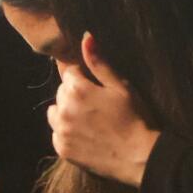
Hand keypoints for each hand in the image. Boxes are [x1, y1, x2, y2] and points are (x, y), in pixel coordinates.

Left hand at [46, 34, 159, 186]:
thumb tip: (85, 37)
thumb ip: (99, 63)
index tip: (97, 88)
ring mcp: (60, 131)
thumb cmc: (134, 117)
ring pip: (55, 112)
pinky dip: (66, 132)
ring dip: (66, 112)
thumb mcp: (121, 86)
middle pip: (61, 93)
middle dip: (74, 94)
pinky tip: (84, 134)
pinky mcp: (61, 149)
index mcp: (78, 90)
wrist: (137, 156)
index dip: (84, 78)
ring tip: (87, 119)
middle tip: (96, 105)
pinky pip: (56, 133)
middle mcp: (64, 109)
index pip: (69, 73)